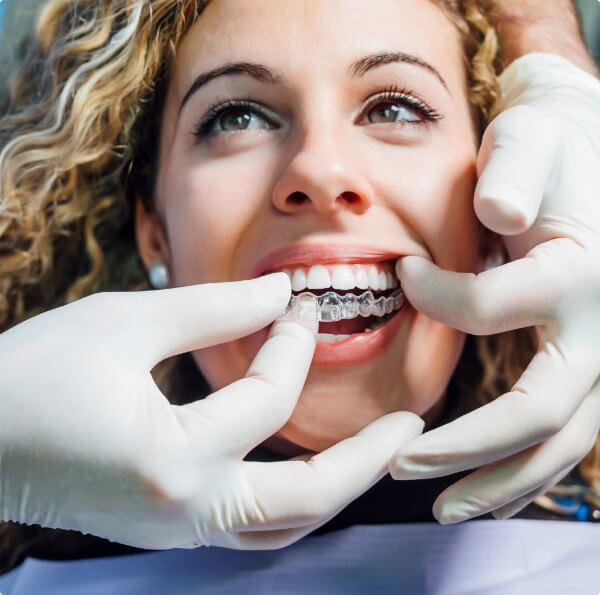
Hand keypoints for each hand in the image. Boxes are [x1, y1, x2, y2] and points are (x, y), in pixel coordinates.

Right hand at [0, 273, 423, 547]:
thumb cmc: (32, 373)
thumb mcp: (125, 322)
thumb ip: (213, 309)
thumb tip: (280, 297)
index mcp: (173, 458)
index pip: (268, 397)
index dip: (291, 342)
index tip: (298, 303)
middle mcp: (184, 511)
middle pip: (306, 500)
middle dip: (366, 459)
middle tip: (411, 425)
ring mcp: (176, 530)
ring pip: (283, 528)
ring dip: (335, 488)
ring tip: (375, 452)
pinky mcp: (167, 527)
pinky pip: (250, 526)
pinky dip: (291, 496)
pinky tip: (307, 465)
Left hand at [388, 53, 599, 522]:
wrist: (582, 149)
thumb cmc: (548, 147)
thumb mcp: (529, 142)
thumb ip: (516, 174)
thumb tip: (499, 215)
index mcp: (582, 272)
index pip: (491, 309)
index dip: (435, 298)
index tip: (400, 275)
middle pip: (539, 413)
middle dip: (466, 448)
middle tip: (400, 465)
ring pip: (560, 443)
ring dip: (498, 481)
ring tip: (444, 507)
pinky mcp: (589, 364)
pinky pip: (562, 432)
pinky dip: (524, 467)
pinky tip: (486, 487)